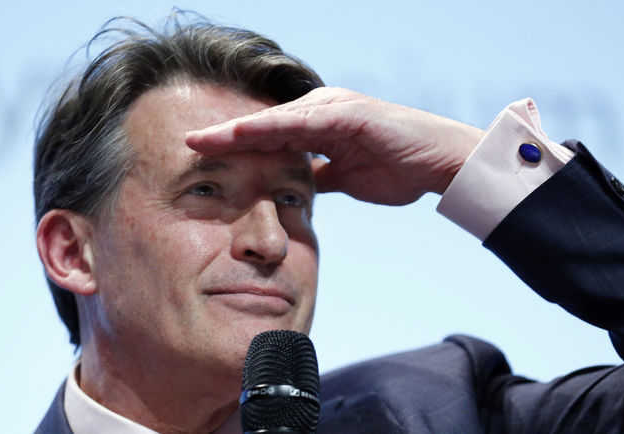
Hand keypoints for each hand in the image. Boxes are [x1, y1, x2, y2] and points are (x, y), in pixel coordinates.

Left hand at [186, 88, 484, 205]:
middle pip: (263, 125)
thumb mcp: (346, 178)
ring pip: (274, 120)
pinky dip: (269, 127)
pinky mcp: (345, 114)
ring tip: (200, 140)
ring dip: (236, 130)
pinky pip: (300, 122)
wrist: (438, 163)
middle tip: (185, 144)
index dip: (234, 148)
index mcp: (319, 127)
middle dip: (224, 136)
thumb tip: (297, 190)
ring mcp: (332, 110)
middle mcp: (321, 112)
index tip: (201, 160)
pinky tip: (241, 134)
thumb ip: (320, 177)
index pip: (269, 138)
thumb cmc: (398, 169)